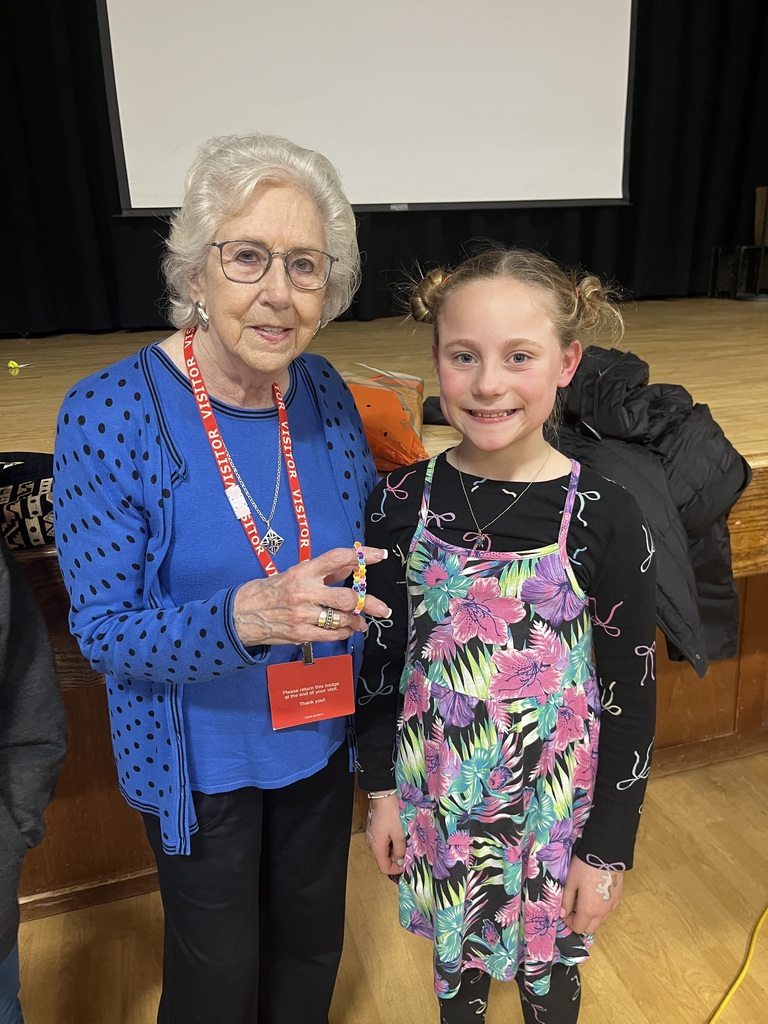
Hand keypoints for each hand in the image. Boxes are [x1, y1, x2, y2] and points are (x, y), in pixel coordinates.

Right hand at [232, 546, 389, 646]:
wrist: (240, 615)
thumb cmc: (268, 591)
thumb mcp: (294, 573)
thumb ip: (323, 571)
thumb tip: (349, 565)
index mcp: (302, 572)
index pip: (337, 558)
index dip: (361, 556)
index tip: (379, 555)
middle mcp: (304, 592)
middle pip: (347, 597)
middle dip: (370, 603)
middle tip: (383, 609)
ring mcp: (302, 615)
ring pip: (342, 619)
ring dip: (358, 621)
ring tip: (363, 622)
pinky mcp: (300, 634)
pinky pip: (331, 635)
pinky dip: (343, 633)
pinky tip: (346, 630)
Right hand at [365, 794, 405, 874]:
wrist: (382, 795)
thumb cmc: (391, 813)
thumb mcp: (399, 834)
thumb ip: (400, 850)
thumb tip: (400, 861)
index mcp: (376, 847)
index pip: (384, 868)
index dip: (396, 870)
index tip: (407, 864)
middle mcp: (371, 844)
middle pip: (383, 860)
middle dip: (396, 858)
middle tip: (408, 851)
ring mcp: (371, 837)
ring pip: (383, 851)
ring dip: (394, 850)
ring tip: (404, 841)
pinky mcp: (373, 830)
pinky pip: (382, 842)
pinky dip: (391, 842)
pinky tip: (398, 834)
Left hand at [559, 855, 623, 933]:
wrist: (605, 853)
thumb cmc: (584, 867)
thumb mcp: (570, 882)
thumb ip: (566, 901)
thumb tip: (562, 914)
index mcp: (589, 910)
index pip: (578, 928)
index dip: (569, 922)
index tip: (565, 911)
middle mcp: (603, 912)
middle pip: (590, 927)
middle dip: (580, 921)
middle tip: (573, 906)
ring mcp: (612, 905)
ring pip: (600, 920)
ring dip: (591, 916)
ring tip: (584, 899)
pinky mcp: (618, 897)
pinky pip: (608, 910)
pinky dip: (601, 908)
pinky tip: (595, 895)